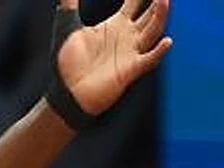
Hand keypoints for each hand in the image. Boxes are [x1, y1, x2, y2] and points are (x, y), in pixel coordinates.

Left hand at [55, 0, 172, 116]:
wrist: (66, 93)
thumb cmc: (69, 63)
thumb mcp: (68, 29)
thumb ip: (69, 7)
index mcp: (116, 25)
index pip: (134, 2)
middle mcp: (128, 36)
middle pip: (150, 14)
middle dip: (158, 1)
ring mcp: (131, 52)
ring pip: (153, 30)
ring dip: (160, 16)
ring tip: (164, 1)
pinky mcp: (130, 69)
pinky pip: (149, 59)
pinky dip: (159, 52)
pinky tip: (167, 41)